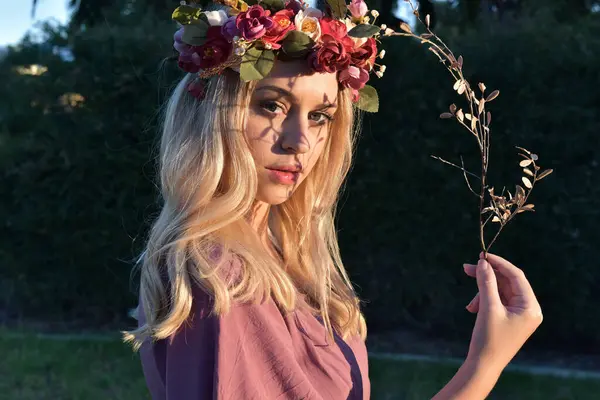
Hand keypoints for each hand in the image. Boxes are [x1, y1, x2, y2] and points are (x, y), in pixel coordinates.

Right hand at [462, 252, 542, 370]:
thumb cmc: (488, 338)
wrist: (483, 365)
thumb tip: (483, 262)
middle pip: (507, 282)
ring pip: (499, 290)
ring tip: (470, 305)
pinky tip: (472, 309)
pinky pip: (496, 300)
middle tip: (467, 268)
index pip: (516, 276)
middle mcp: (528, 309)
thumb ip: (486, 283)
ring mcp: (519, 314)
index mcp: (530, 307)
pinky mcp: (509, 318)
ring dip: (482, 292)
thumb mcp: (487, 308)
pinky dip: (483, 300)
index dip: (498, 263)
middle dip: (487, 276)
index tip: (481, 255)